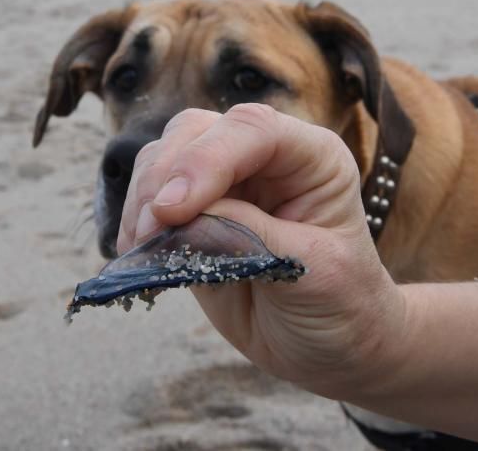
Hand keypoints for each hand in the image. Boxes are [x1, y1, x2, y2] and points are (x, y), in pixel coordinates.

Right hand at [116, 103, 405, 398]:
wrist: (332, 348)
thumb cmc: (342, 304)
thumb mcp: (315, 272)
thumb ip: (253, 237)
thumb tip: (185, 215)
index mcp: (312, 157)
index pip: (254, 130)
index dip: (208, 159)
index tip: (174, 209)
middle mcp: (266, 156)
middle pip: (198, 131)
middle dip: (166, 176)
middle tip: (151, 233)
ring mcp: (226, 181)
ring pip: (165, 154)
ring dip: (143, 197)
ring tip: (142, 247)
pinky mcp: (195, 212)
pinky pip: (151, 194)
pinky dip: (136, 218)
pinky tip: (138, 252)